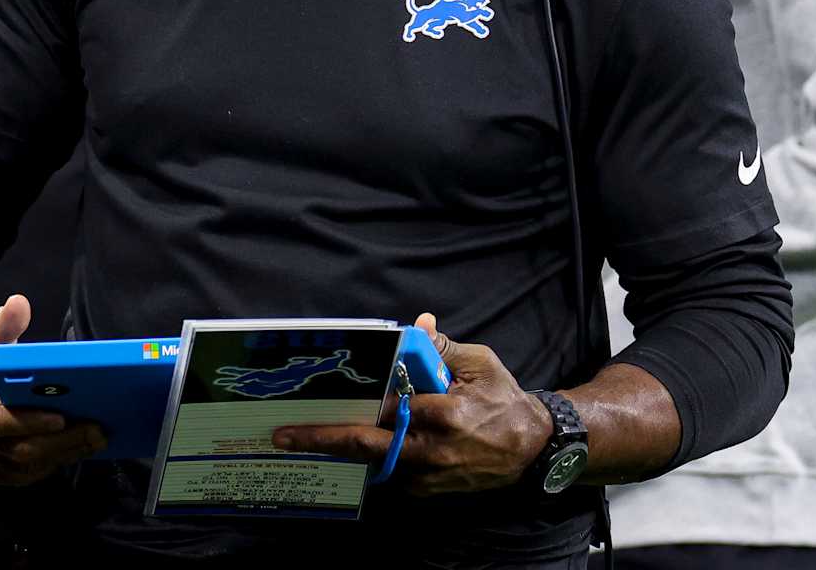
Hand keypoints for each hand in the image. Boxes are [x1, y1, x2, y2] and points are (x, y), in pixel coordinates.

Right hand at [0, 294, 104, 483]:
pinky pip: (9, 475)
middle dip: (58, 444)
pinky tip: (68, 453)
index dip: (30, 423)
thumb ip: (2, 319)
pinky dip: (41, 468)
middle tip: (96, 432)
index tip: (63, 418)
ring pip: (14, 467)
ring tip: (92, 441)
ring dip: (56, 458)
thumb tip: (20, 304)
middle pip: (12, 448)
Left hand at [273, 313, 550, 494]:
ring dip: (342, 451)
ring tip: (305, 438)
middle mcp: (432, 450)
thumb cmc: (504, 399)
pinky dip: (373, 457)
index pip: (386, 407)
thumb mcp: (479, 363)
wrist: (531, 450)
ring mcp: (429, 476)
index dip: (351, 403)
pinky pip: (391, 473)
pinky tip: (353, 444)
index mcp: (444, 414)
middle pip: (367, 446)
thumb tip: (417, 325)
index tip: (314, 401)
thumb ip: (442, 348)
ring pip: (374, 463)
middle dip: (322, 441)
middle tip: (284, 437)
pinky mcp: (428, 491)